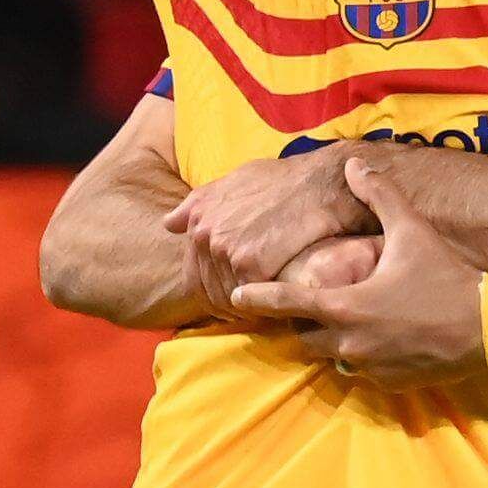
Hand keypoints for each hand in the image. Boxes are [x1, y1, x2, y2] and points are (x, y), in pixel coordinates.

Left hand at [163, 147, 369, 287]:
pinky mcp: (250, 265)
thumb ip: (199, 203)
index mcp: (198, 217)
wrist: (318, 184)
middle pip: (208, 289)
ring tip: (266, 306)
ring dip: (246, 307)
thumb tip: (168, 223)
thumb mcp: (234, 180)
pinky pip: (249, 301)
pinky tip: (277, 305)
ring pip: (227, 298)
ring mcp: (225, 250)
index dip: (213, 288)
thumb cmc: (283, 180)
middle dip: (229, 300)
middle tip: (254, 304)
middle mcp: (205, 234)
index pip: (192, 273)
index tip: (234, 292)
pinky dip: (263, 308)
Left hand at [232, 159, 484, 389]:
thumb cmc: (445, 276)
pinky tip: (388, 338)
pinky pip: (363, 373)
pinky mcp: (389, 385)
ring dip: (337, 341)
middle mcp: (349, 342)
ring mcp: (368, 368)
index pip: (288, 303)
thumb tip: (354, 166)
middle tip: (322, 302)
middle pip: (306, 337)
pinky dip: (366, 357)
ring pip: (334, 357)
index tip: (237, 295)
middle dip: (307, 322)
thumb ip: (379, 197)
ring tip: (356, 319)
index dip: (259, 298)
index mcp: (346, 306)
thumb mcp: (411, 231)